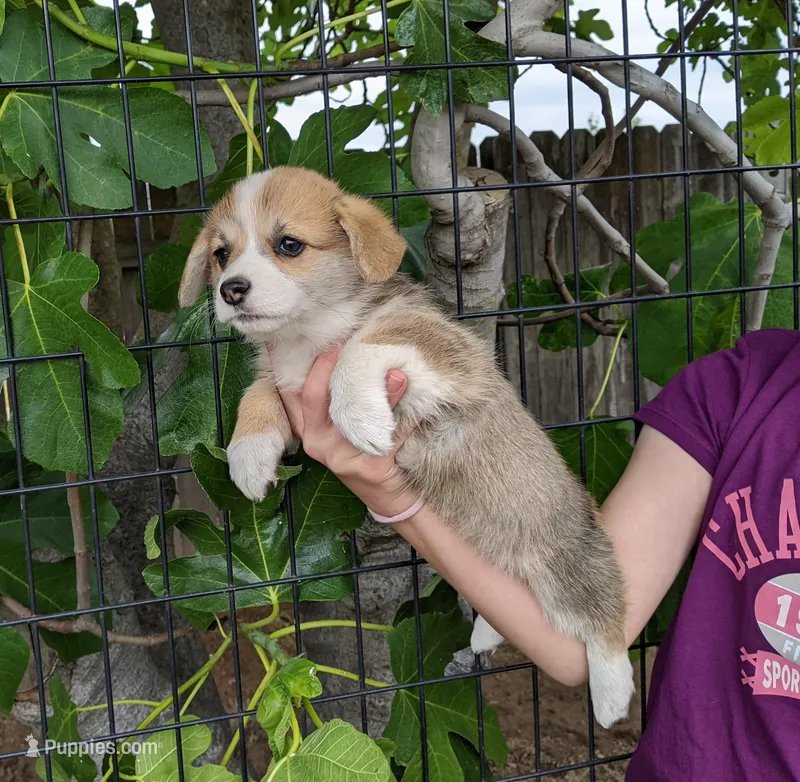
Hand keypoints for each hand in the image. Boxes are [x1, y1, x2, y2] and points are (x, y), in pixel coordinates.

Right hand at [276, 348, 419, 517]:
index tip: (289, 336)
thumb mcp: (343, 428)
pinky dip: (406, 417)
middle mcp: (317, 443)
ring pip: (355, 415)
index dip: (284, 362)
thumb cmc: (363, 452)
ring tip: (397, 371)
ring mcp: (341, 457)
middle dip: (327, 364)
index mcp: (307, 430)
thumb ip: (339, 396)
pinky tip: (417, 402)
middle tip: (342, 340)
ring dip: (379, 390)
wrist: (388, 495)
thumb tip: (348, 348)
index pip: (288, 393)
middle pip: (313, 395)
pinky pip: (389, 434)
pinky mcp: (370, 468)